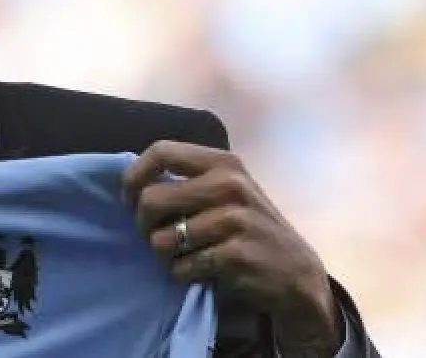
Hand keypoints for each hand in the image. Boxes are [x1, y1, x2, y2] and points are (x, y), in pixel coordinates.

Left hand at [122, 141, 342, 355]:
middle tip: (156, 237)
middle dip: (143, 225)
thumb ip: (188, 180)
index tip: (129, 199)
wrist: (295, 272)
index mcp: (222, 163)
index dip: (134, 176)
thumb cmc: (247, 228)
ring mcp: (234, 220)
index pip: (160, 151)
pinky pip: (181, 267)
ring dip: (165, 255)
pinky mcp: (236, 255)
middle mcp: (229, 184)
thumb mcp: (226, 191)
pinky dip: (183, 274)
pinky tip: (203, 272)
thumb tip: (132, 183)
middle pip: (151, 200)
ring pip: (161, 240)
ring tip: (185, 256)